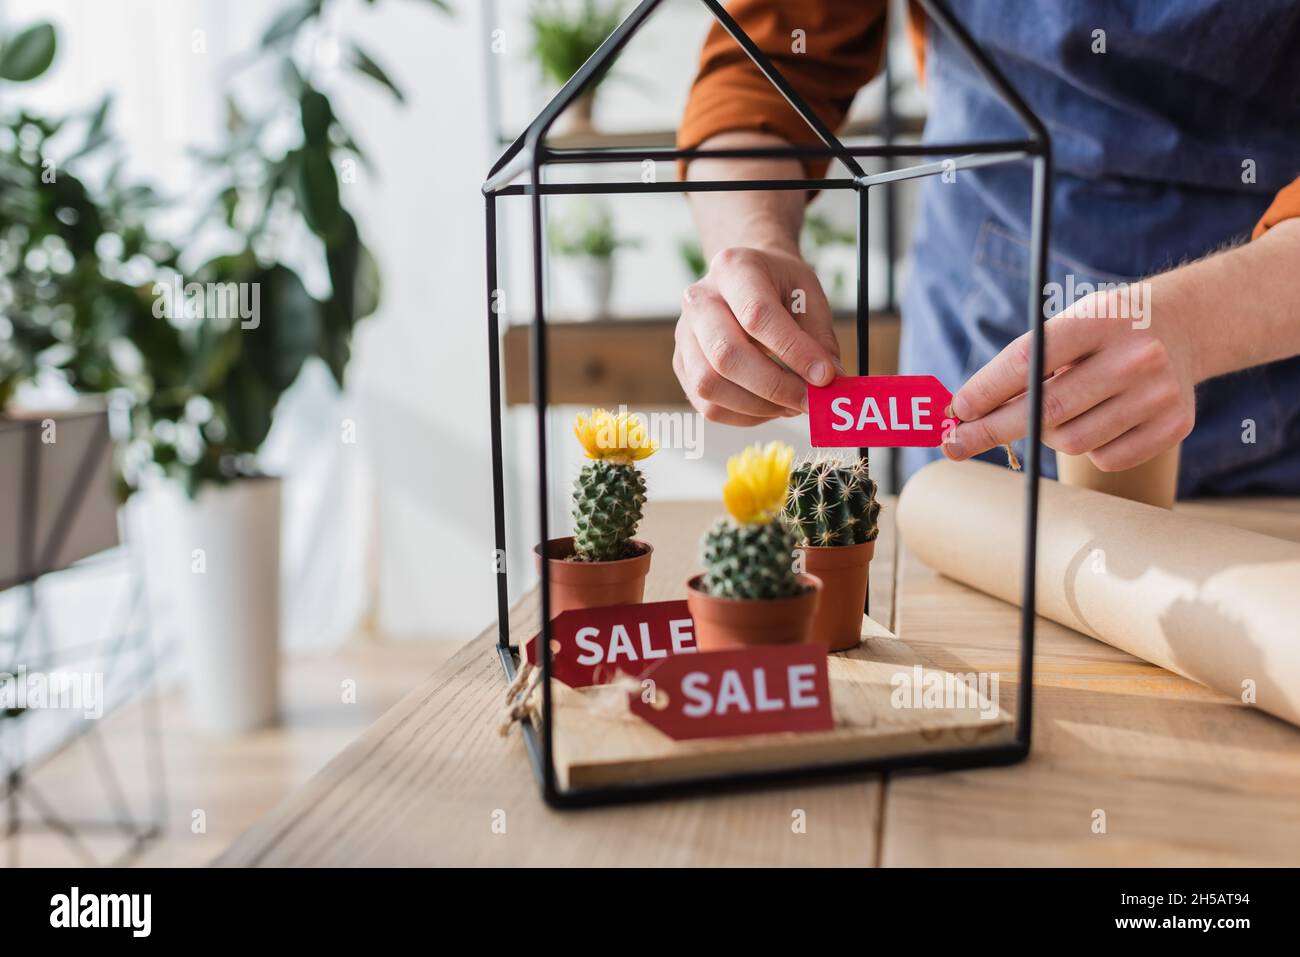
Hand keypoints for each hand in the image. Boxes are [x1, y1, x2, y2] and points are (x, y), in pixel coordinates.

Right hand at [673, 245, 840, 425]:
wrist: (744, 279)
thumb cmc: (779, 286)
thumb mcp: (808, 295)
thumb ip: (819, 338)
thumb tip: (830, 382)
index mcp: (732, 269)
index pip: (757, 316)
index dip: (794, 352)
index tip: (825, 377)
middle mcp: (698, 300)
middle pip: (726, 355)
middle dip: (775, 387)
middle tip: (810, 401)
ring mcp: (684, 335)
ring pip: (710, 386)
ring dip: (758, 406)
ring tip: (792, 404)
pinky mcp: (681, 365)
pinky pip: (706, 405)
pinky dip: (744, 415)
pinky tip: (770, 406)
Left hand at [943, 285, 1196, 471]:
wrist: (1182, 326)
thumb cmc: (1102, 330)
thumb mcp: (1068, 326)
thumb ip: (1023, 365)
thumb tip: (965, 414)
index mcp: (1101, 319)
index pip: (1029, 361)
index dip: (986, 390)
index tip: (956, 411)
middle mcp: (1135, 356)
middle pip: (1045, 411)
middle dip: (991, 430)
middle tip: (955, 445)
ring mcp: (1159, 393)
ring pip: (1071, 441)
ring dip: (1048, 435)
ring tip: (1060, 411)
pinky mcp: (1175, 425)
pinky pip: (1105, 458)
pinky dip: (1088, 448)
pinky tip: (1098, 420)